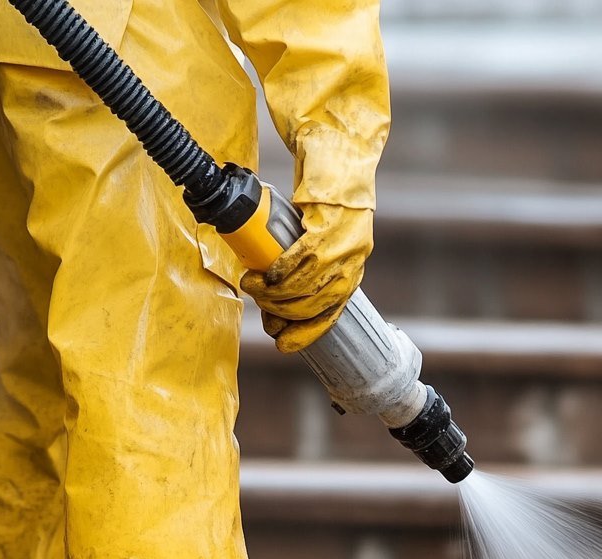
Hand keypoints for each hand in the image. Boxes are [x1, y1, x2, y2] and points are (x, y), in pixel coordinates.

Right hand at [241, 203, 373, 352]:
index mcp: (350, 278)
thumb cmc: (328, 211)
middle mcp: (349, 268)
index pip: (328, 318)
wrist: (341, 170)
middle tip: (258, 304)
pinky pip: (300, 258)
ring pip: (302, 286)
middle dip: (278, 312)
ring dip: (271, 293)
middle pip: (310, 305)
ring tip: (252, 285)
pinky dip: (280, 270)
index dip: (304, 335)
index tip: (282, 345)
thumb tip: (280, 299)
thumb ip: (314, 274)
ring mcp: (340, 250)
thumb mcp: (329, 249)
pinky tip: (266, 274)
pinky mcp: (327, 229)